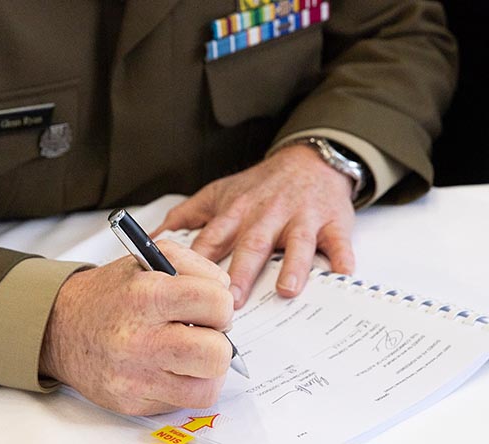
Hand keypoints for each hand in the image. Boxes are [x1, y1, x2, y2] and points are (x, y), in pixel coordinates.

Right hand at [39, 241, 233, 414]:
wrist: (60, 328)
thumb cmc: (109, 295)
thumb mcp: (146, 260)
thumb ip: (194, 265)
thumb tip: (226, 291)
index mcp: (145, 296)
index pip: (217, 303)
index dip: (221, 303)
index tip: (209, 306)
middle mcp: (139, 339)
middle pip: (216, 353)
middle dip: (218, 341)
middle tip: (203, 333)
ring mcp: (136, 376)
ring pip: (207, 387)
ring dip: (206, 369)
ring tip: (189, 353)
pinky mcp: (133, 402)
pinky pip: (184, 402)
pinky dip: (186, 385)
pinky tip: (171, 368)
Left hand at [154, 145, 355, 308]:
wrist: (309, 160)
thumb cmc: (260, 186)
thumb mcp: (219, 193)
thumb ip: (186, 215)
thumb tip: (152, 237)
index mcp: (235, 213)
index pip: (212, 240)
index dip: (197, 265)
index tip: (185, 290)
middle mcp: (266, 216)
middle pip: (251, 245)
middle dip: (240, 272)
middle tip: (229, 301)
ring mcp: (300, 219)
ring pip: (296, 244)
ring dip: (293, 267)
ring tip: (287, 290)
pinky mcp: (332, 222)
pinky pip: (339, 241)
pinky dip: (343, 258)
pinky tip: (344, 275)